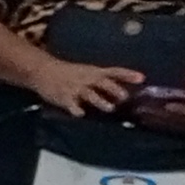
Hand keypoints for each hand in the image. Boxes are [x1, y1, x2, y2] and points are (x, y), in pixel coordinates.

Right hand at [21, 56, 145, 119]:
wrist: (42, 70)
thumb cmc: (68, 73)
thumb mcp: (86, 72)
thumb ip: (103, 81)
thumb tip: (124, 93)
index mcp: (93, 72)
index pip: (114, 72)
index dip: (128, 75)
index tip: (142, 79)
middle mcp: (86, 78)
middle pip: (103, 83)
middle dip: (114, 89)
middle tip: (125, 97)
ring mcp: (75, 88)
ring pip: (90, 94)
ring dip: (100, 101)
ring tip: (110, 108)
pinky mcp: (63, 96)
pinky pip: (71, 104)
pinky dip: (76, 109)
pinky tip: (80, 114)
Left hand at [129, 70, 184, 135]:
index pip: (182, 111)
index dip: (166, 108)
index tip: (149, 103)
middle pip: (171, 121)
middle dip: (153, 116)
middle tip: (135, 110)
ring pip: (168, 127)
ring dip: (152, 122)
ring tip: (134, 116)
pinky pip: (170, 129)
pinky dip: (157, 125)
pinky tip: (143, 121)